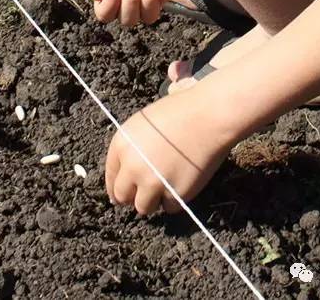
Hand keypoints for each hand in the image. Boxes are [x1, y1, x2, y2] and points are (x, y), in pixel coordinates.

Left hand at [105, 88, 234, 214]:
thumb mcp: (143, 124)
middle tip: (146, 193)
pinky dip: (175, 199)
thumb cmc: (180, 112)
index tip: (123, 194)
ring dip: (153, 201)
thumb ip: (132, 148)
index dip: (117, 187)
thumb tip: (127, 174)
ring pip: (144, 207)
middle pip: (122, 196)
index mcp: (121, 145)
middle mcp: (132, 167)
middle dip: (133, 196)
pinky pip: (169, 207)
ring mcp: (152, 182)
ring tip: (166, 185)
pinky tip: (183, 181)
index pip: (111, 176)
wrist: (209, 117)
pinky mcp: (174, 193)